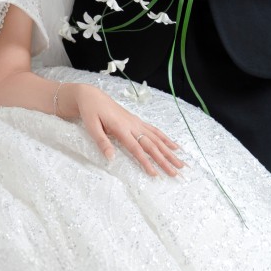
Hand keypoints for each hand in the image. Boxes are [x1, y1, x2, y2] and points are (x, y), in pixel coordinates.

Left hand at [58, 82, 184, 176]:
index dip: (146, 162)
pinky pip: (154, 131)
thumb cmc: (90, 112)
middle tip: (175, 172)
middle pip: (152, 145)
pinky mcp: (137, 121)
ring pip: (156, 139)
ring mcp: (136, 123)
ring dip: (169, 151)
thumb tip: (111, 158)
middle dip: (164, 160)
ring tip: (180, 162)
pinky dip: (165, 139)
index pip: (137, 149)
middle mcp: (132, 125)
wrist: (92, 96)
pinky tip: (174, 146)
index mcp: (121, 128)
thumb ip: (102, 142)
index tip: (155, 174)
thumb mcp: (91, 127)